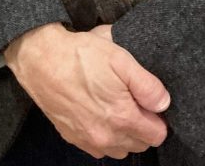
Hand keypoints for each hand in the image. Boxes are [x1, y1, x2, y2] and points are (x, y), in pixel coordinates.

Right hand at [4, 22, 169, 159]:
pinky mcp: (73, 138)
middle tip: (132, 98)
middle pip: (140, 144)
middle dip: (142, 125)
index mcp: (122, 118)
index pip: (158, 135)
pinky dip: (104, 135)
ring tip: (115, 104)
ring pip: (120, 149)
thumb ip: (147, 85)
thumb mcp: (120, 58)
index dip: (158, 116)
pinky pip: (99, 147)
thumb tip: (164, 103)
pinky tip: (98, 111)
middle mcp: (106, 137)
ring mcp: (88, 141)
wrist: (41, 60)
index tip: (149, 100)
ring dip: (124, 133)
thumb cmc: (81, 56)